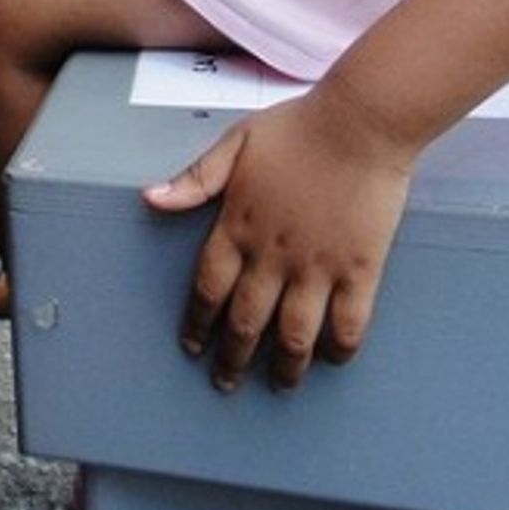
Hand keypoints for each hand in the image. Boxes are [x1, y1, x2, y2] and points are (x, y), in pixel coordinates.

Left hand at [143, 80, 416, 391]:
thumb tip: (149, 198)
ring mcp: (318, 266)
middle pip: (246, 320)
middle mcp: (273, 255)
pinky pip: (348, 325)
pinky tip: (330, 360)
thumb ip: (195, 179)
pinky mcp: (359, 270)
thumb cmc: (296, 128)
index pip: (208, 287)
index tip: (192, 346)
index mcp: (238, 225)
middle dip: (232, 357)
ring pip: (294, 335)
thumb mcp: (235, 143)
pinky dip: (338, 349)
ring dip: (283, 367)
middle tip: (226, 382)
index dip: (198, 321)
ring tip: (278, 386)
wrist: (359, 123)